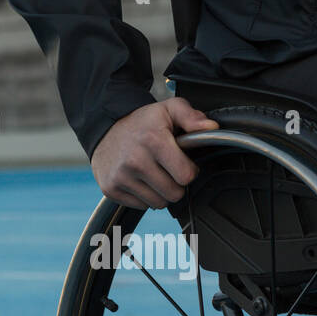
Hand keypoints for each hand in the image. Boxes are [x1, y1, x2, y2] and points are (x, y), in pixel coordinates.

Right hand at [90, 98, 216, 207]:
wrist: (104, 128)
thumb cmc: (142, 122)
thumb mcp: (168, 109)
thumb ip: (191, 116)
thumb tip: (211, 128)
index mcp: (153, 140)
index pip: (186, 176)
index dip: (189, 171)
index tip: (181, 163)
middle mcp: (135, 160)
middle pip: (174, 194)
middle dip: (175, 184)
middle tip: (167, 169)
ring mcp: (121, 176)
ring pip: (158, 204)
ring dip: (160, 192)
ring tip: (153, 174)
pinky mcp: (111, 189)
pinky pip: (140, 206)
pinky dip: (143, 196)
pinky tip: (139, 179)